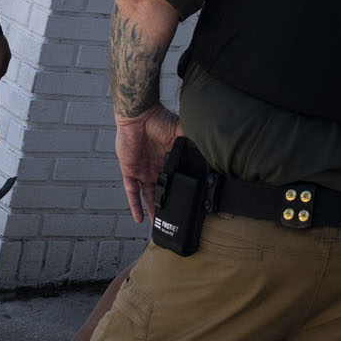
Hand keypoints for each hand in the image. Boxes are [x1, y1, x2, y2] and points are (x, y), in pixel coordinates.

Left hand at [117, 105, 184, 224]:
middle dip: (165, 206)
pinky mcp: (130, 171)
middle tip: (171, 222)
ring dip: (151, 210)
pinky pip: (131, 192)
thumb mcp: (180, 131)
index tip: (186, 203)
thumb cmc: (159, 119)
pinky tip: (138, 218)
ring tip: (157, 225)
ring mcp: (142, 171)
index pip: (174, 180)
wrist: (139, 115)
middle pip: (160, 192)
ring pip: (147, 196)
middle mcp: (154, 168)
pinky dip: (134, 205)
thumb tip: (210, 149)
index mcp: (166, 160)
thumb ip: (193, 141)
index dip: (178, 191)